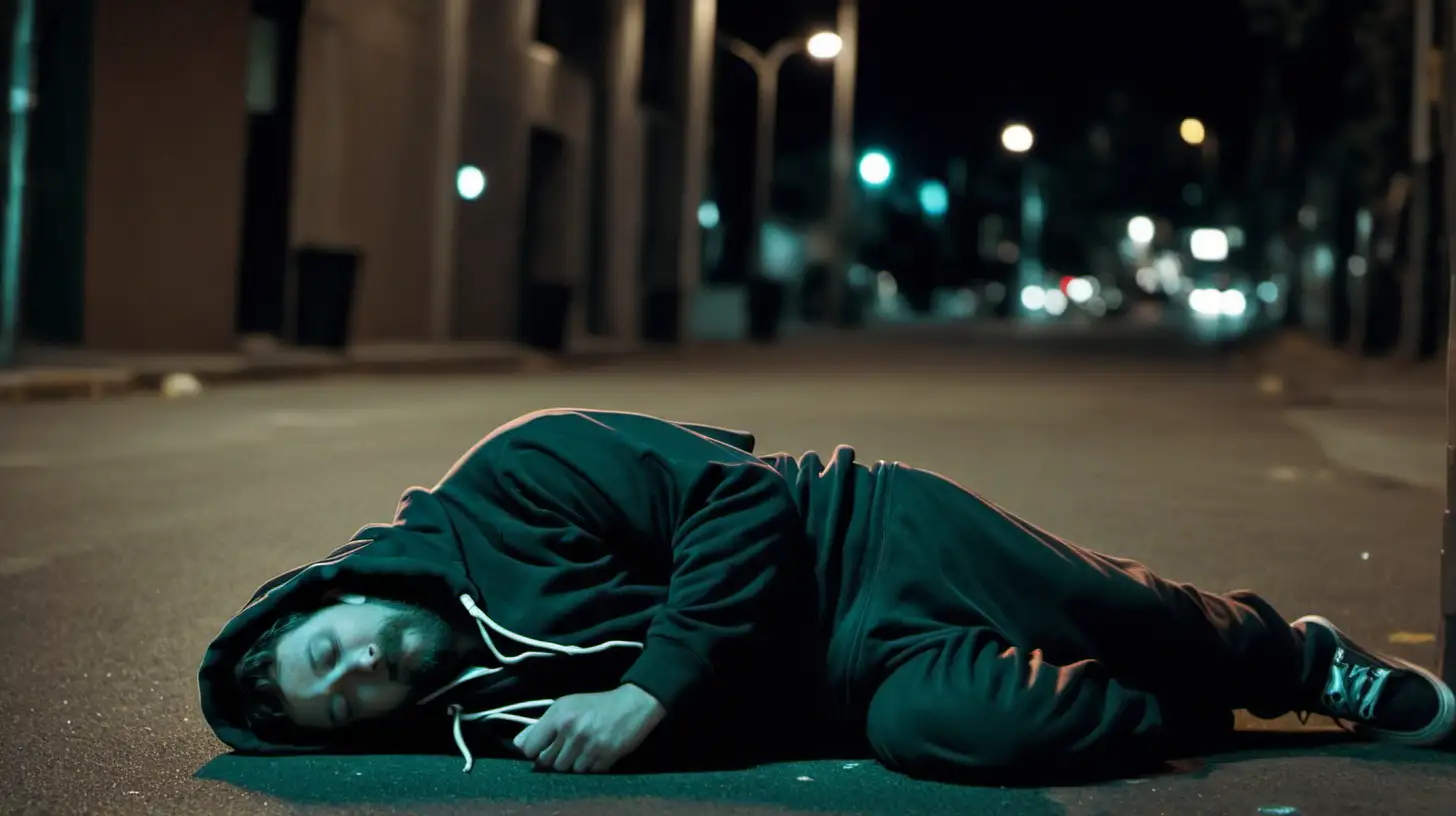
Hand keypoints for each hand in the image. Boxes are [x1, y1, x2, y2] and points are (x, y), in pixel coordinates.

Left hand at [513, 684, 666, 772]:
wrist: (633, 704)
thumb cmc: (596, 704)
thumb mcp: (567, 706)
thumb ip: (541, 725)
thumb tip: (517, 744)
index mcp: (559, 715)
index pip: (531, 747)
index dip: (534, 751)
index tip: (542, 748)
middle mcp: (571, 730)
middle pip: (548, 762)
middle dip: (554, 758)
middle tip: (567, 748)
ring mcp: (588, 745)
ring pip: (566, 770)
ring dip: (572, 764)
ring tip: (582, 750)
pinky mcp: (604, 757)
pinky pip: (586, 773)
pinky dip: (589, 767)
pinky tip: (595, 754)